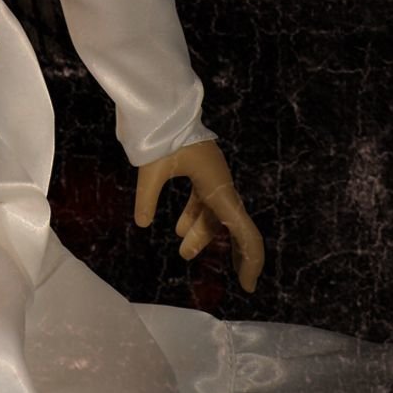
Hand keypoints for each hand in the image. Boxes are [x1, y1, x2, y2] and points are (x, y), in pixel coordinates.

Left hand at [133, 139, 264, 292]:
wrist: (165, 107)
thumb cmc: (162, 136)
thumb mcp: (151, 170)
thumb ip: (146, 198)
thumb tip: (141, 224)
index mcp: (219, 188)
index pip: (244, 231)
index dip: (251, 260)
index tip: (248, 286)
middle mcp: (222, 185)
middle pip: (232, 226)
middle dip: (232, 253)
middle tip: (236, 282)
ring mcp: (213, 179)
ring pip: (213, 214)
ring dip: (200, 233)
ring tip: (183, 252)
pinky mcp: (202, 173)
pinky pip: (203, 201)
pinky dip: (192, 216)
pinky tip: (176, 229)